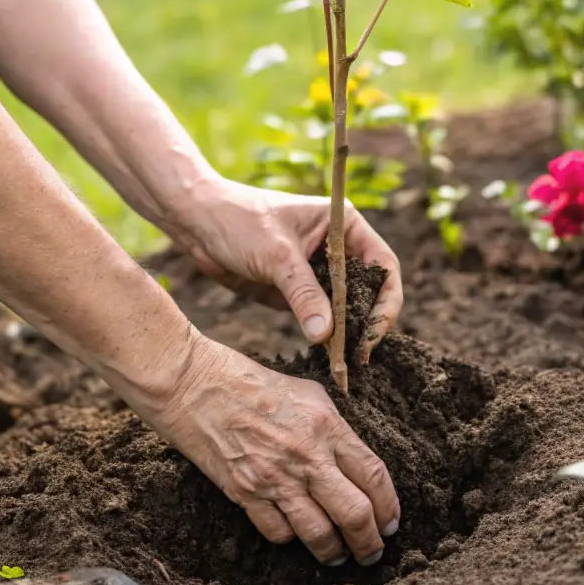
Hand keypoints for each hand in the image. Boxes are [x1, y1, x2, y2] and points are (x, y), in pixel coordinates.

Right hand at [151, 340, 400, 564]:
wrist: (196, 385)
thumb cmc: (254, 384)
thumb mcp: (308, 394)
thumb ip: (336, 430)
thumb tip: (356, 465)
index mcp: (327, 426)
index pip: (374, 476)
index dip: (389, 507)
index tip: (391, 524)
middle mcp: (306, 455)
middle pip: (355, 515)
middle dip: (370, 543)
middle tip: (372, 553)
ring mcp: (274, 477)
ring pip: (319, 534)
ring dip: (334, 553)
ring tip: (338, 556)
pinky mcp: (245, 493)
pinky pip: (279, 533)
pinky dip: (290, 539)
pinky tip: (294, 535)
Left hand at [172, 181, 401, 359]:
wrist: (198, 223)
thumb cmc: (240, 221)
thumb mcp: (277, 256)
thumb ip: (304, 294)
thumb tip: (327, 336)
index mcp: (344, 224)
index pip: (383, 265)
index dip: (385, 300)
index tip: (374, 331)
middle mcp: (338, 247)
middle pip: (371, 290)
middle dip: (369, 322)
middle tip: (359, 355)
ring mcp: (319, 271)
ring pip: (347, 308)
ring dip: (348, 333)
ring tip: (346, 362)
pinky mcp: (298, 292)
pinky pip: (321, 318)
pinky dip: (326, 337)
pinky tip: (326, 356)